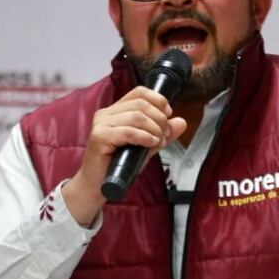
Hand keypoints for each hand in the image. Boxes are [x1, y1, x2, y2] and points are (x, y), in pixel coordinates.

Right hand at [62, 86, 186, 225]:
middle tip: (164, 135)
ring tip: (158, 142)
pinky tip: (150, 144)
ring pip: (136, 116)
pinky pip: (128, 131)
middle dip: (160, 119)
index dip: (158, 100)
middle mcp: (106, 114)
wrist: (98, 186)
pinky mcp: (99, 137)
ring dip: (154, 129)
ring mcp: (101, 124)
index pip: (139, 92)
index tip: (168, 115)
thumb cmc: (118, 166)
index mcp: (114, 111)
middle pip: (141, 104)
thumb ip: (162, 133)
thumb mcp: (145, 146)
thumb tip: (181, 122)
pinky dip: (144, 137)